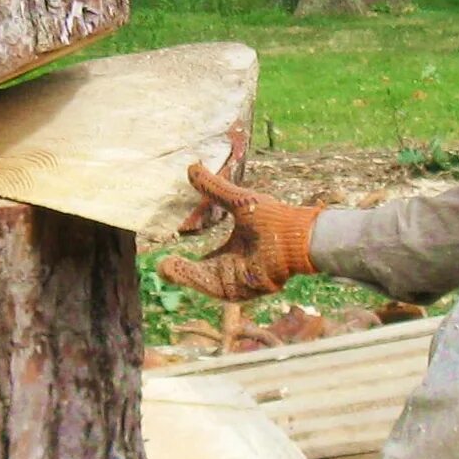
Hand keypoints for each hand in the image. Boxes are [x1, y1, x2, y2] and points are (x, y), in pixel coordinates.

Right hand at [158, 165, 320, 303]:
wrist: (296, 234)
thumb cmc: (273, 219)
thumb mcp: (238, 202)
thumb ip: (215, 189)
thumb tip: (191, 168)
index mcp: (231, 254)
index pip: (202, 264)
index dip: (183, 264)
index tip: (164, 260)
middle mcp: (234, 271)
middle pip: (201, 276)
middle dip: (181, 273)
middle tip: (162, 266)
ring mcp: (241, 282)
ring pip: (207, 284)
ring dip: (186, 277)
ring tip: (167, 269)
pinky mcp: (247, 288)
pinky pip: (219, 290)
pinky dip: (201, 281)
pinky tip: (187, 273)